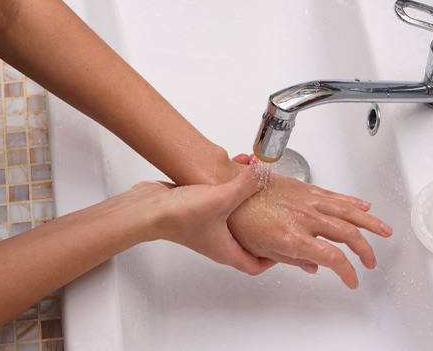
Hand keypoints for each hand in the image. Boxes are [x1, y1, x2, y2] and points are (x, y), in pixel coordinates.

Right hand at [135, 164, 274, 273]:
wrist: (148, 208)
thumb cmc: (179, 216)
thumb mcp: (222, 199)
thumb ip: (246, 186)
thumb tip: (263, 174)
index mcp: (226, 250)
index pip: (255, 266)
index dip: (273, 259)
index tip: (284, 245)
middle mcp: (217, 241)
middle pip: (248, 237)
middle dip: (264, 217)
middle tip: (273, 202)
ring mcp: (206, 225)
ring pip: (235, 212)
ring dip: (245, 192)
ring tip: (253, 173)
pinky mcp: (197, 209)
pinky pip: (220, 198)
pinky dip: (228, 184)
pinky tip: (232, 166)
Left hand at [227, 160, 392, 288]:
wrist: (227, 186)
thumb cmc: (238, 218)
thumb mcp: (260, 250)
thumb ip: (291, 260)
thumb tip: (312, 267)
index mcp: (294, 238)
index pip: (333, 258)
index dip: (348, 272)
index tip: (352, 279)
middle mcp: (305, 218)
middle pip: (347, 235)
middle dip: (365, 250)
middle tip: (372, 261)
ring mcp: (307, 200)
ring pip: (347, 211)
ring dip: (369, 222)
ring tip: (384, 230)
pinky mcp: (304, 188)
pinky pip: (334, 195)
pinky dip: (352, 201)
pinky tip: (363, 206)